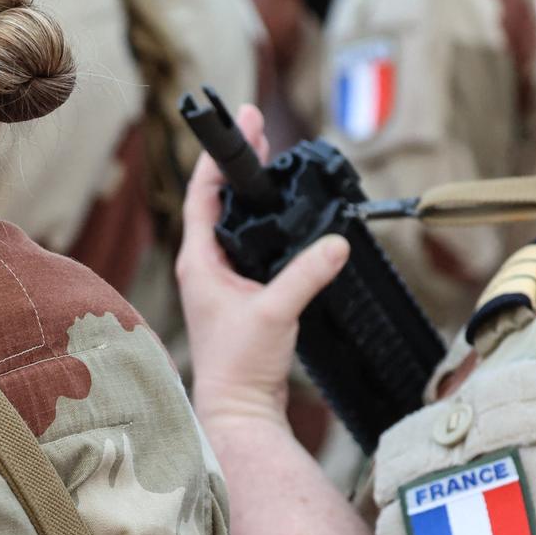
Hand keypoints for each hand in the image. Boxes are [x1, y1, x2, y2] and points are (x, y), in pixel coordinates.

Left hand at [175, 102, 349, 434]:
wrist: (239, 408)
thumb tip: (337, 241)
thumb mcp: (276, 311)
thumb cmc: (241, 364)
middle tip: (259, 129)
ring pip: (235, 224)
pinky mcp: (238, 295)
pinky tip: (282, 216)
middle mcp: (203, 266)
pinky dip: (264, 224)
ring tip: (269, 160)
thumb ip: (306, 274)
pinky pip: (249, 246)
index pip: (204, 195)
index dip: (220, 158)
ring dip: (251, 193)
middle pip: (219, 201)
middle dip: (240, 166)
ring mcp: (219, 280)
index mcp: (199, 261)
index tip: (240, 126)